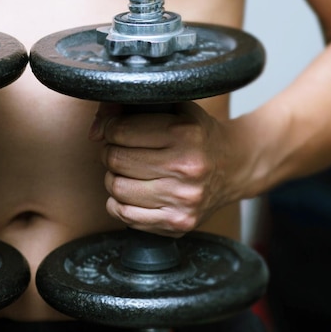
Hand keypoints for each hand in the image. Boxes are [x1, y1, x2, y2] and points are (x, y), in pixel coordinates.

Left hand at [88, 101, 232, 237]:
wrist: (235, 166)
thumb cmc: (199, 135)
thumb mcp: (174, 109)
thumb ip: (129, 109)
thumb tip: (95, 131)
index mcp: (186, 134)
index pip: (120, 131)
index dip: (111, 129)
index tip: (116, 130)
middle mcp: (187, 168)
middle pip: (116, 160)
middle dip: (110, 153)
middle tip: (120, 151)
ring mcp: (183, 199)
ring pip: (117, 188)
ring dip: (114, 178)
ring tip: (127, 171)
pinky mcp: (178, 222)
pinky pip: (126, 216)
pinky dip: (119, 203)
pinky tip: (131, 192)